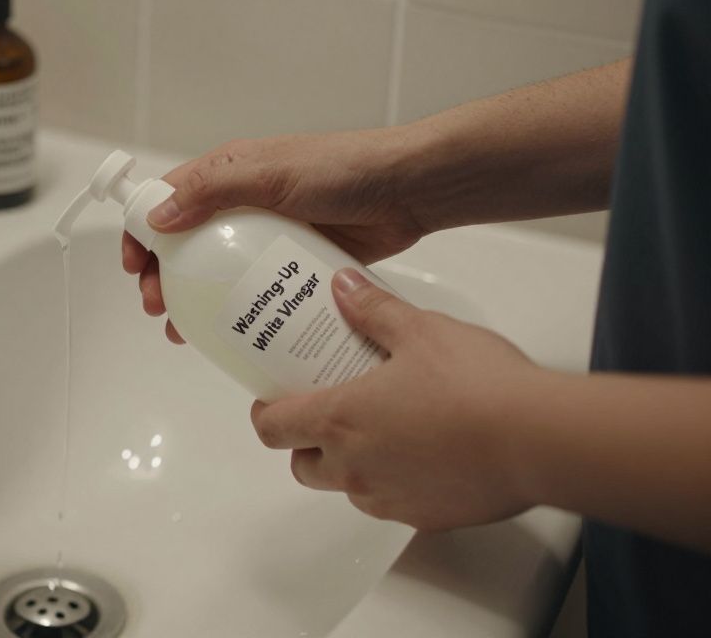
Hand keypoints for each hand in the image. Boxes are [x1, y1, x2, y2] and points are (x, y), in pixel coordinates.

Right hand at [123, 129, 429, 343]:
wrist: (410, 190)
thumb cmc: (342, 170)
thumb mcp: (271, 173)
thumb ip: (214, 190)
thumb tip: (159, 217)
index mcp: (230, 174)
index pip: (168, 200)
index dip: (144, 232)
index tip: (135, 266)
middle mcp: (243, 204)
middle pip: (186, 245)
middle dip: (164, 277)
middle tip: (158, 307)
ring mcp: (270, 237)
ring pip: (218, 273)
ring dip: (195, 301)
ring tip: (184, 331)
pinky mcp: (295, 264)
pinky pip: (256, 291)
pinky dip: (237, 311)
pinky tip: (230, 335)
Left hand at [250, 268, 540, 530]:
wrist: (538, 440)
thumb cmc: (476, 385)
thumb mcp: (420, 330)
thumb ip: (373, 309)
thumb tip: (343, 287)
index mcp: (339, 421)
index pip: (272, 428)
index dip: (267, 412)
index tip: (277, 396)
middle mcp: (354, 469)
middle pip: (302, 466)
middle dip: (306, 442)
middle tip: (330, 410)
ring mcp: (389, 498)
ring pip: (346, 489)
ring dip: (350, 466)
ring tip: (382, 431)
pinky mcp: (426, 518)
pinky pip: (393, 503)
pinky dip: (395, 483)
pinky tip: (424, 455)